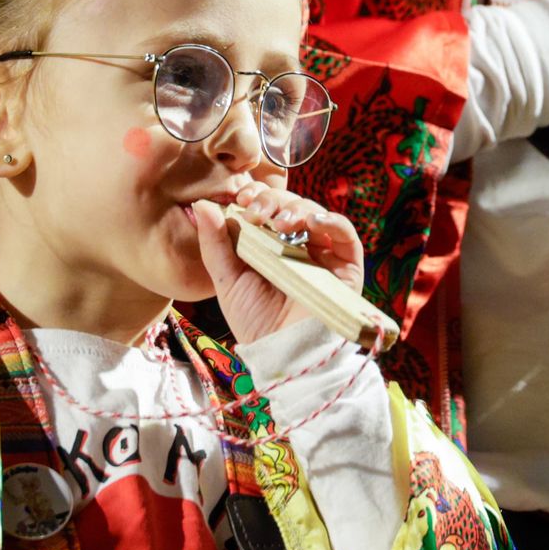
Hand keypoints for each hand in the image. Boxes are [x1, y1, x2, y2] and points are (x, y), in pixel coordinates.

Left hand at [191, 182, 363, 344]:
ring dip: (296, 208)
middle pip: (290, 205)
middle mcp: (297, 245)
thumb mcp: (227, 280)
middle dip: (272, 200)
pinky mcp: (346, 265)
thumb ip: (215, 243)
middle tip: (257, 212)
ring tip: (279, 222)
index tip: (241, 198)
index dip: (256, 196)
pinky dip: (331, 220)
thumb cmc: (255, 321)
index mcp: (269, 245)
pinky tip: (311, 222)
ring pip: (315, 213)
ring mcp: (322, 254)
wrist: (284, 353)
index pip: (267, 207)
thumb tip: (202, 205)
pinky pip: (345, 233)